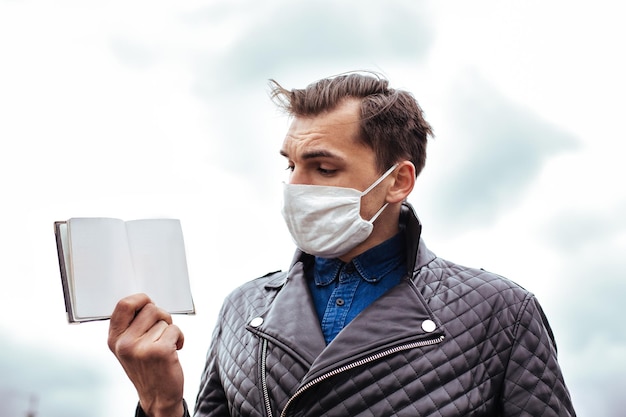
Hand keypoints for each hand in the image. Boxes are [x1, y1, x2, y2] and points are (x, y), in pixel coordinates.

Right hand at [108, 293, 184, 416]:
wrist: (158, 396)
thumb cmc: (147, 368)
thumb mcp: (128, 347)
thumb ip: (131, 325)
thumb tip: (143, 300)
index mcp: (114, 338)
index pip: (124, 304)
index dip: (141, 299)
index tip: (149, 304)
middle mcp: (124, 343)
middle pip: (150, 308)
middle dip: (162, 315)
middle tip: (162, 330)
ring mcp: (141, 348)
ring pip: (164, 320)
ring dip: (170, 330)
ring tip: (165, 345)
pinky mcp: (159, 352)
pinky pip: (176, 330)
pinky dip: (180, 338)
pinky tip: (174, 350)